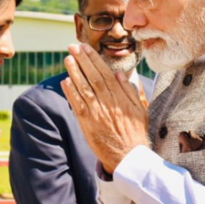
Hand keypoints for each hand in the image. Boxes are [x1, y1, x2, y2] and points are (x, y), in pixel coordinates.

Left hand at [61, 43, 149, 173]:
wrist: (129, 156)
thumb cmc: (135, 132)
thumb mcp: (139, 109)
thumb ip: (129, 91)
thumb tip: (118, 74)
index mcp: (121, 98)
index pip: (106, 74)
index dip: (95, 60)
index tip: (86, 48)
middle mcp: (109, 104)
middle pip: (93, 77)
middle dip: (82, 60)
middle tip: (73, 46)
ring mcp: (97, 113)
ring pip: (84, 89)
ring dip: (74, 72)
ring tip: (67, 59)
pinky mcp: (88, 124)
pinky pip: (78, 105)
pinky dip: (70, 93)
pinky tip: (64, 81)